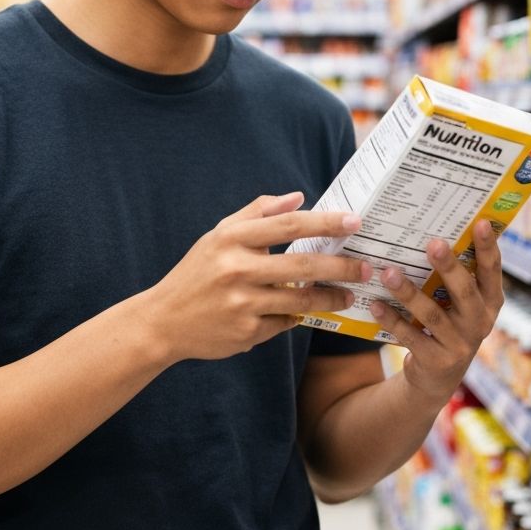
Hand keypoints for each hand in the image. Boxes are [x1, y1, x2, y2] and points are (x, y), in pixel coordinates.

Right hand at [140, 191, 371, 363]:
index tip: (354, 220)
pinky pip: (283, 322)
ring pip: (301, 300)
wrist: (163, 320)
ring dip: (331, 298)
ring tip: (349, 296)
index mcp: (231, 239)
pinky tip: (301, 312)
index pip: (288, 226)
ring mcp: (242, 303)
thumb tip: (298, 197)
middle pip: (302, 265)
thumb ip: (257, 213)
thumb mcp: (219, 235)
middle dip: (341, 267)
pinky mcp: (246, 332)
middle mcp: (236, 269)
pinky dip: (295, 316)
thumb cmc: (197, 272)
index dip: (325, 222)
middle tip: (366, 267)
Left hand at [367, 220, 503, 406]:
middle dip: (448, 267)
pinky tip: (376, 304)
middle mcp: (479, 322)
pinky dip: (392, 319)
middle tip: (433, 244)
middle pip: (464, 291)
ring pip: (432, 313)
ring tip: (388, 272)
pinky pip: (410, 335)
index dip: (488, 247)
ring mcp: (459, 344)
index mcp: (490, 301)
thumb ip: (457, 275)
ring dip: (408, 292)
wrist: (438, 377)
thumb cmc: (448, 323)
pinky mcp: (436, 360)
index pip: (491, 271)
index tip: (480, 223)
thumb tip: (437, 230)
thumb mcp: (460, 303)